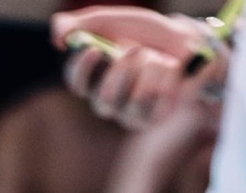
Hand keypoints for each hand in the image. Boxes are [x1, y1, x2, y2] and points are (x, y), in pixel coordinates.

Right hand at [53, 6, 216, 124]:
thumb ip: (85, 24)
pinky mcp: (156, 119)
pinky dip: (166, 77)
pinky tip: (172, 70)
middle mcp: (111, 102)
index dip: (82, 69)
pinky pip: (156, 102)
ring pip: (131, 102)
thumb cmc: (150, 34)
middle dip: (121, 72)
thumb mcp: (117, 21)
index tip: (93, 47)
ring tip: (159, 58)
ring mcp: (132, 115)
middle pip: (103, 101)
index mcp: (97, 79)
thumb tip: (57, 35)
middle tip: (136, 49)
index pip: (77, 83)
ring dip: (148, 70)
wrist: (188, 42)